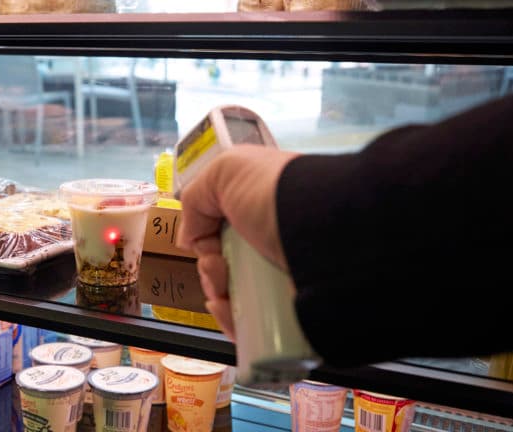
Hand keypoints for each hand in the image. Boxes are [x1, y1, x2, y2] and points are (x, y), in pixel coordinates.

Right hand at [176, 145, 299, 339]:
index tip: (205, 243)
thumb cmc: (277, 194)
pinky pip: (252, 324)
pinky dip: (232, 321)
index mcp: (261, 209)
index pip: (223, 232)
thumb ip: (196, 197)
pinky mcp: (290, 310)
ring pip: (235, 297)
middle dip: (210, 270)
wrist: (324, 232)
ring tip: (222, 291)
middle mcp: (273, 242)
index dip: (205, 241)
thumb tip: (189, 237)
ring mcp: (282, 278)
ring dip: (217, 295)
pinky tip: (226, 311)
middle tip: (217, 267)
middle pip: (226, 266)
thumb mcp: (226, 171)